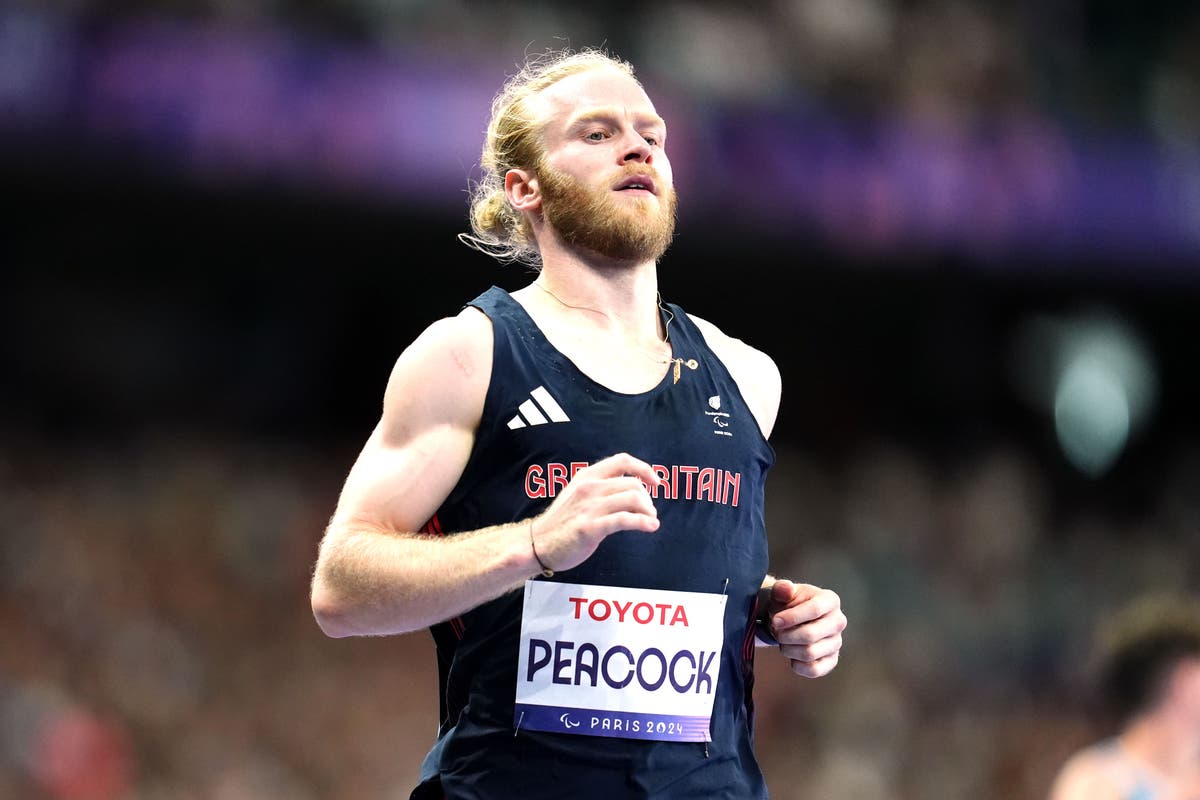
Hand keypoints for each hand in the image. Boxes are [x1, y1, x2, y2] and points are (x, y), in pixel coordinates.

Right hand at [530, 453, 661, 572]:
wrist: (538, 543)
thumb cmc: (562, 522)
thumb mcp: (578, 494)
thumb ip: (600, 487)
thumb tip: (631, 487)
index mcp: (587, 476)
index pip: (622, 461)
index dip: (644, 468)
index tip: (656, 482)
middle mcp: (589, 488)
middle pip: (633, 483)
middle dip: (648, 499)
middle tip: (648, 512)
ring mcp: (589, 507)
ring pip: (633, 499)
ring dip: (648, 511)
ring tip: (650, 521)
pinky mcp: (590, 527)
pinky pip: (625, 520)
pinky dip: (644, 523)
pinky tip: (650, 527)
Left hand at [762, 579, 845, 677]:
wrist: (790, 620)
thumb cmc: (787, 604)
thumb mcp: (782, 593)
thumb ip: (781, 589)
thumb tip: (786, 588)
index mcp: (830, 600)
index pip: (814, 610)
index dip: (791, 618)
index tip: (775, 621)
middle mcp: (838, 621)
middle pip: (810, 635)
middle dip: (786, 636)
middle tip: (776, 632)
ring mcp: (837, 642)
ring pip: (809, 653)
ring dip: (788, 649)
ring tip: (782, 642)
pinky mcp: (831, 660)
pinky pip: (814, 670)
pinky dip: (797, 666)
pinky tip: (791, 656)